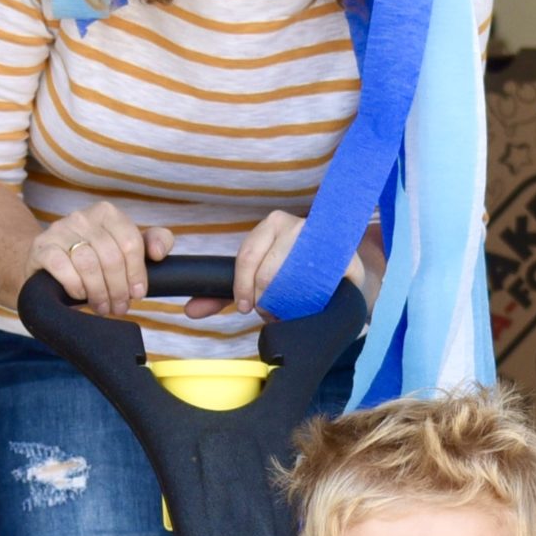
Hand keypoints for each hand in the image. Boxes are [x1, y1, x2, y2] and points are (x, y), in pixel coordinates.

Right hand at [29, 201, 170, 316]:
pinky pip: (62, 267)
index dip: (137, 273)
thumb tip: (158, 252)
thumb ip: (153, 242)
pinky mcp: (41, 247)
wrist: (47, 266)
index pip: (131, 242)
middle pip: (111, 257)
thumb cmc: (93, 261)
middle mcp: (82, 216)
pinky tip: (79, 294)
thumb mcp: (125, 249)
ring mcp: (59, 230)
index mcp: (107, 213)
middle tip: (119, 307)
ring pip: (88, 263)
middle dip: (118, 289)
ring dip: (98, 292)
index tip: (137, 293)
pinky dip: (75, 286)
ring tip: (102, 306)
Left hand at [185, 210, 382, 318]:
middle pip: (270, 269)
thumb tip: (189, 310)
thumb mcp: (256, 283)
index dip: (243, 285)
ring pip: (294, 275)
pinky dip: (315, 296)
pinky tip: (314, 302)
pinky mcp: (346, 255)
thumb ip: (222, 295)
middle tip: (271, 311)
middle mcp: (296, 224)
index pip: (248, 255)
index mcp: (272, 225)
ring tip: (290, 309)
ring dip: (288, 300)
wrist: (339, 281)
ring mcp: (323, 238)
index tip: (245, 306)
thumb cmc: (292, 281)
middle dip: (266, 298)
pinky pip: (325, 277)